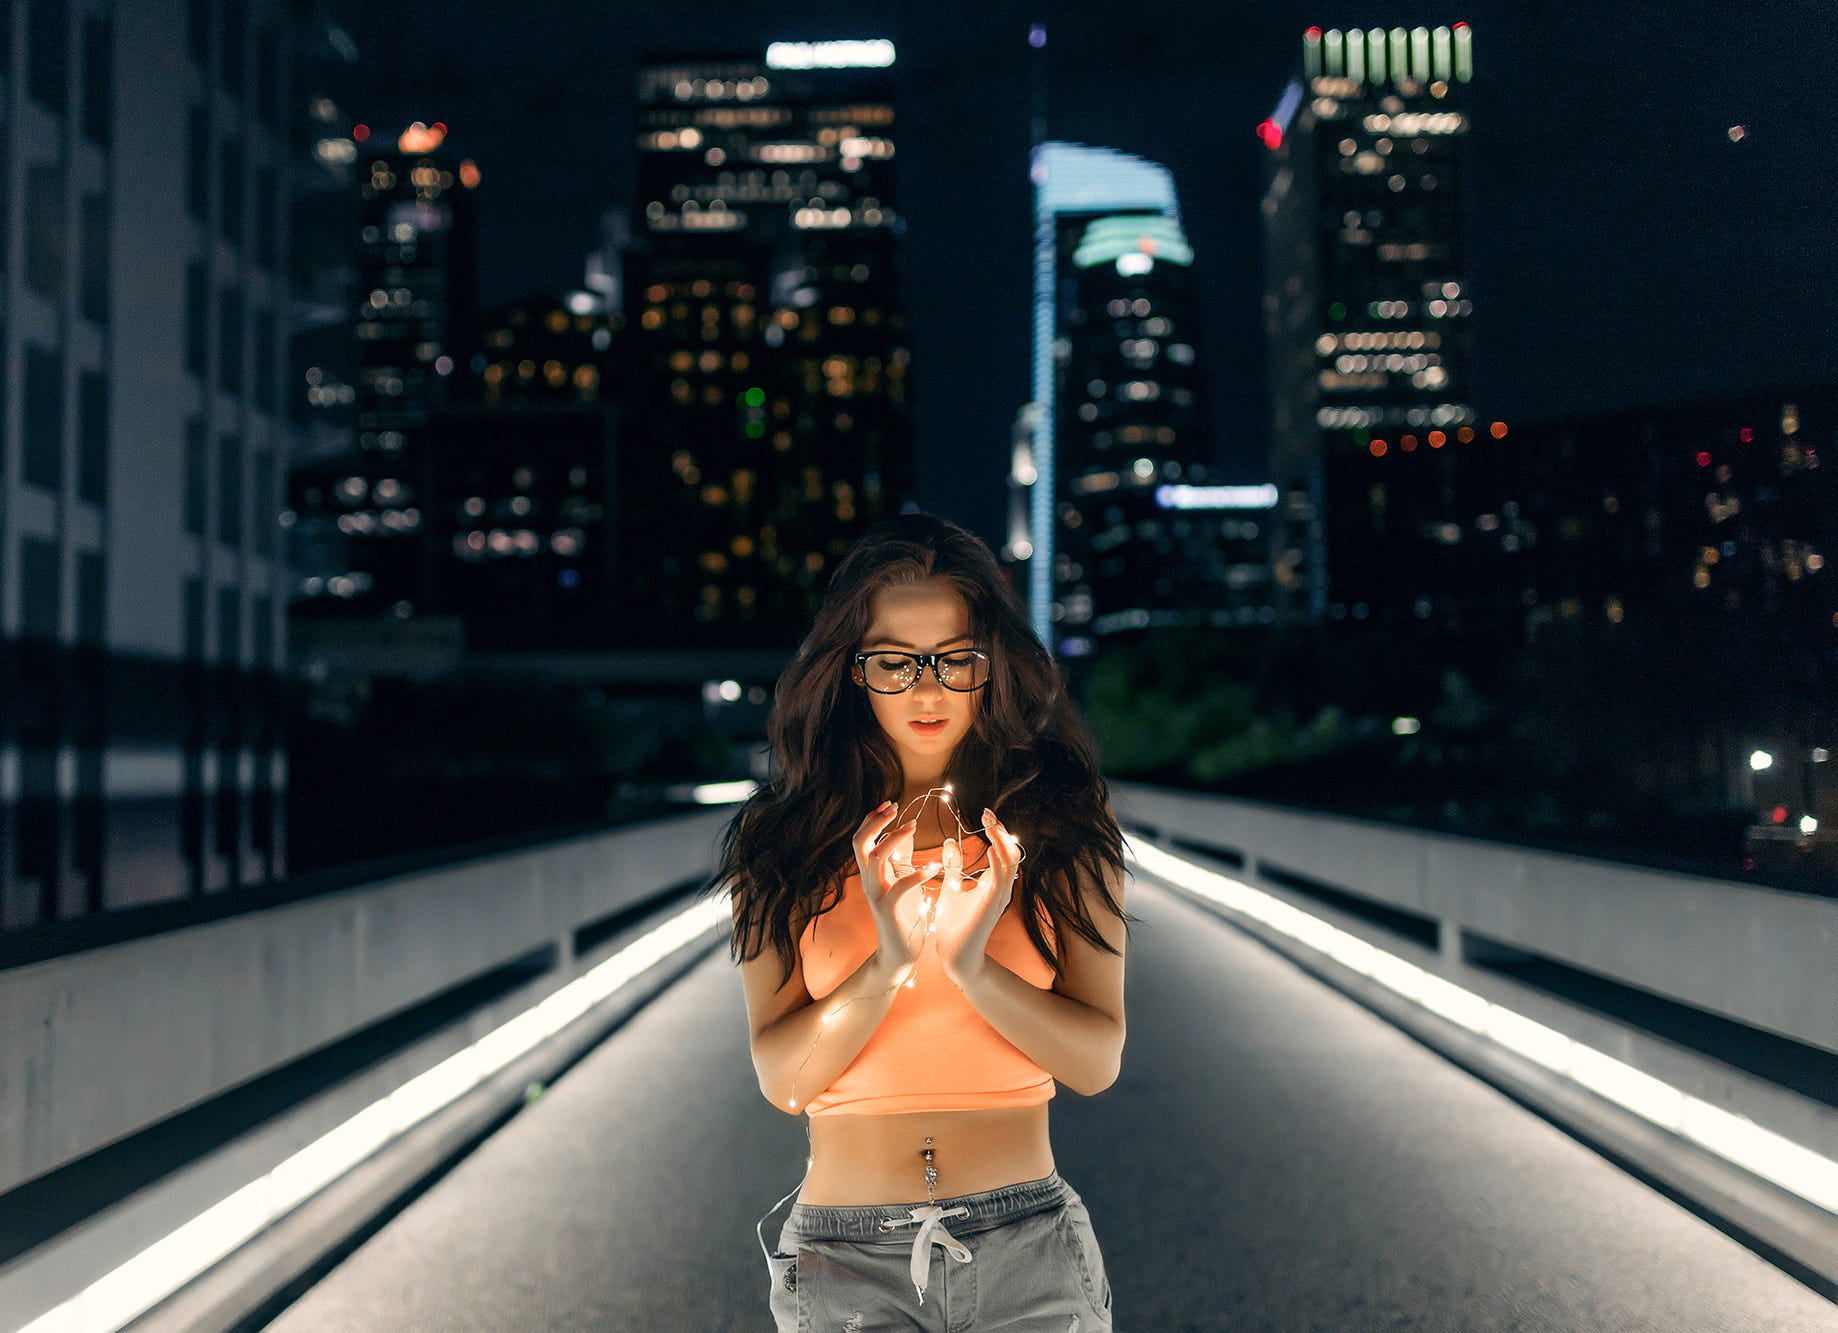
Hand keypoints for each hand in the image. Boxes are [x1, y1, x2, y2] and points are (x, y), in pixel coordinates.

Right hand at [852, 802, 931, 981]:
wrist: (899, 954)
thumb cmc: (903, 916)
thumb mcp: (901, 882)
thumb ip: (900, 858)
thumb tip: (905, 830)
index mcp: (871, 874)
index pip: (862, 839)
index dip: (872, 819)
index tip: (890, 804)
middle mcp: (869, 882)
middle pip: (860, 843)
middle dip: (875, 822)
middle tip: (894, 807)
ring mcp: (876, 896)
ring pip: (876, 858)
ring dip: (895, 839)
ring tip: (914, 827)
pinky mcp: (888, 911)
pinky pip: (899, 887)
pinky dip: (917, 874)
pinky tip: (934, 867)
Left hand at [931, 809, 1021, 987]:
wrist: (953, 955)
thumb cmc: (953, 925)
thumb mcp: (951, 888)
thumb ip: (953, 866)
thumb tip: (949, 841)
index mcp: (993, 883)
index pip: (1002, 850)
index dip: (996, 831)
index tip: (984, 814)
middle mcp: (1001, 888)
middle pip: (1011, 853)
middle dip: (1001, 832)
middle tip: (987, 813)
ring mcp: (999, 897)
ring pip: (1010, 863)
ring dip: (1001, 841)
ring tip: (990, 824)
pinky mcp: (992, 907)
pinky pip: (1001, 881)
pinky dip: (998, 863)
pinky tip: (990, 849)